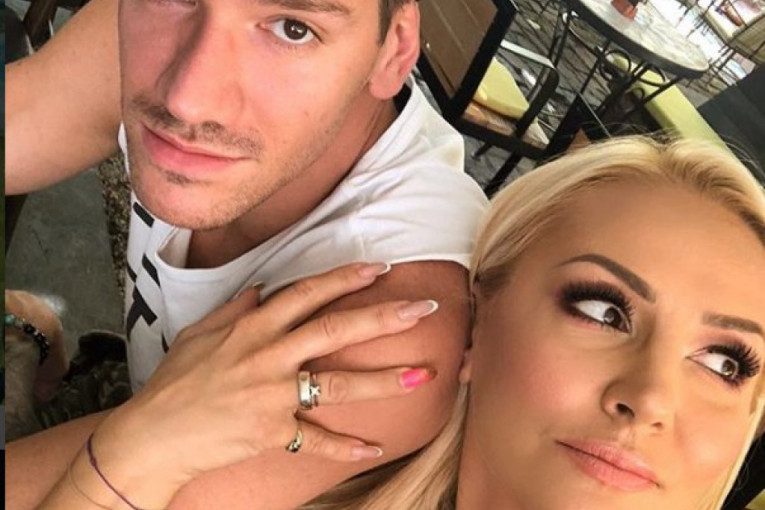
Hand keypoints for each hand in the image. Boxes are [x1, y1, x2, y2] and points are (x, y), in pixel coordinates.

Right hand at [90, 262, 438, 503]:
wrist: (154, 437)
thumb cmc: (174, 384)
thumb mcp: (198, 334)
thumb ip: (234, 309)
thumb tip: (261, 289)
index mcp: (252, 328)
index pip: (307, 294)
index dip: (346, 278)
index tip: (381, 268)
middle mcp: (268, 357)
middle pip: (335, 330)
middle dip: (382, 317)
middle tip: (423, 308)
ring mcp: (273, 396)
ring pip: (339, 385)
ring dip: (384, 380)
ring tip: (423, 374)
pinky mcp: (273, 432)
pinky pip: (317, 442)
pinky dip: (346, 448)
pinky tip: (376, 448)